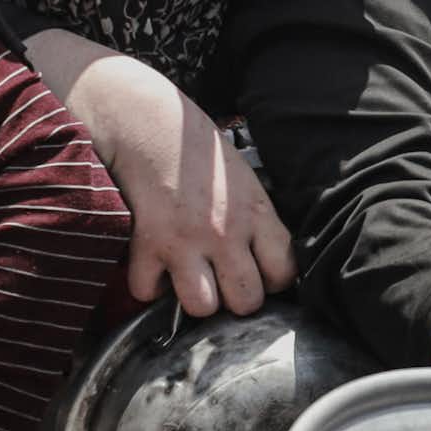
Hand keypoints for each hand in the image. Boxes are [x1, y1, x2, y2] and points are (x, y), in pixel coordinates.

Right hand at [27, 35, 294, 317]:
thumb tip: (269, 259)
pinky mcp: (145, 245)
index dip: (272, 279)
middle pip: (246, 301)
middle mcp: (225, 233)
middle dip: (235, 298)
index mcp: (256, 214)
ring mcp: (184, 242)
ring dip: (194, 297)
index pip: (284, 274)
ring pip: (201, 307)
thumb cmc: (197, 150)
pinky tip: (155, 265)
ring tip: (190, 277)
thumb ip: (258, 220)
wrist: (146, 123)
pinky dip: (149, 285)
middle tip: (223, 279)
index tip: (260, 271)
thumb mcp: (245, 179)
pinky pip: (148, 292)